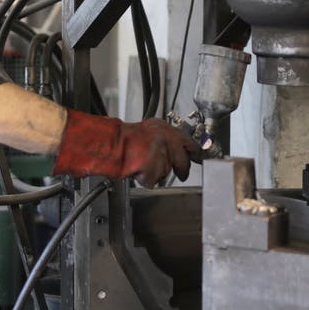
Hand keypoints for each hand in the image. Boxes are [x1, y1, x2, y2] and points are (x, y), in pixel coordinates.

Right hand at [52, 110, 199, 187]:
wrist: (107, 144)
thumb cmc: (121, 138)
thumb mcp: (146, 131)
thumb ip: (163, 138)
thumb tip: (179, 149)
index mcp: (165, 128)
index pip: (189, 142)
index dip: (196, 152)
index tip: (200, 158)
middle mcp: (166, 139)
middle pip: (182, 161)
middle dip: (181, 170)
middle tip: (181, 174)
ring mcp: (160, 154)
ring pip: (167, 172)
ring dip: (157, 173)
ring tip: (142, 165)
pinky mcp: (153, 168)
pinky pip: (153, 180)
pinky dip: (146, 179)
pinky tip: (137, 171)